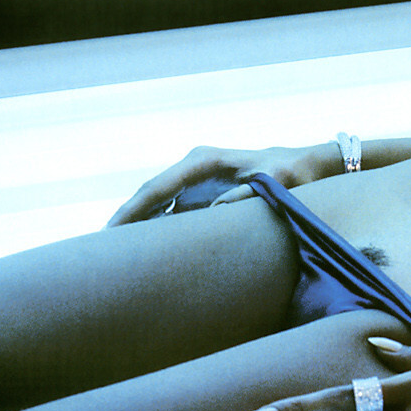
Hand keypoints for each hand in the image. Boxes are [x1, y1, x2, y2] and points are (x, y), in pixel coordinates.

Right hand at [105, 142, 340, 225]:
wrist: (309, 165)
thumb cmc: (293, 173)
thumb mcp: (274, 183)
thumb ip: (245, 197)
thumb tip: (212, 212)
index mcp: (205, 161)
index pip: (159, 186)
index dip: (134, 208)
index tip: (113, 229)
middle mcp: (196, 165)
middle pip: (151, 192)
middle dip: (127, 217)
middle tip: (101, 247)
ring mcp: (199, 177)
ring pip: (158, 200)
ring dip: (140, 222)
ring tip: (115, 250)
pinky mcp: (206, 190)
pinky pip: (174, 207)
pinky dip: (159, 224)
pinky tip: (147, 245)